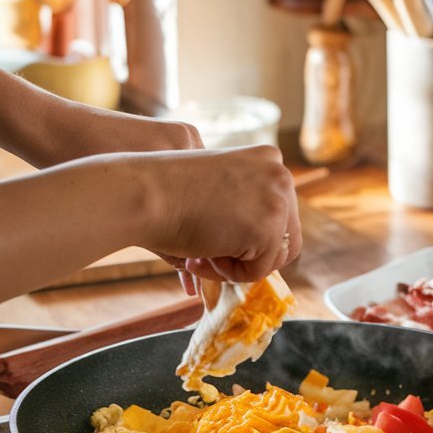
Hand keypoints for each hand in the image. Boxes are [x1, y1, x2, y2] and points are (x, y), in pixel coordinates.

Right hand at [145, 144, 301, 285]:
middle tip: (207, 256)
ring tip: (201, 257)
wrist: (145, 193)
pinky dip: (231, 274)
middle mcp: (281, 174)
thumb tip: (260, 245)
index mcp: (270, 158)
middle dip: (249, 254)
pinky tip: (202, 257)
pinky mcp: (269, 228)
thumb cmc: (168, 192)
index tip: (214, 239)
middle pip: (286, 237)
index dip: (249, 237)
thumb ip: (245, 206)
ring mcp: (279, 200)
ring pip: (275, 256)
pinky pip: (259, 271)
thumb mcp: (218, 189)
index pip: (279, 213)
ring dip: (239, 265)